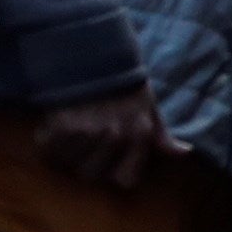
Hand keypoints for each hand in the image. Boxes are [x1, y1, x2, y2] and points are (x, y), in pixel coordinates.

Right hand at [30, 88, 181, 190]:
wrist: (92, 52)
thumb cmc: (124, 82)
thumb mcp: (149, 107)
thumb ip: (162, 136)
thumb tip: (184, 153)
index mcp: (139, 135)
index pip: (125, 180)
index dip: (114, 173)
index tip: (109, 163)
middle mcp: (114, 137)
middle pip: (91, 175)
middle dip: (86, 163)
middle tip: (83, 147)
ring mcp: (86, 132)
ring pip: (68, 165)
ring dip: (65, 154)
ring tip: (68, 136)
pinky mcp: (60, 124)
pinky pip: (48, 150)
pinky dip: (47, 142)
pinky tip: (53, 129)